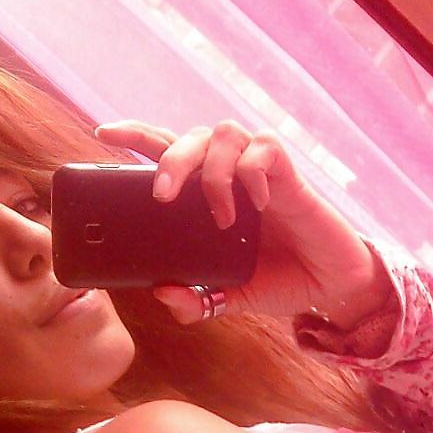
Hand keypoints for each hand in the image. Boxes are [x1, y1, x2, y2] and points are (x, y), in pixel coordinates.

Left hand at [93, 119, 395, 327]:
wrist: (330, 287)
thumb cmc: (281, 281)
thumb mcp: (231, 299)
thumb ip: (197, 300)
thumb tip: (161, 292)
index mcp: (210, 195)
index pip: (168, 151)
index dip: (136, 135)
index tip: (103, 135)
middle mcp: (231, 174)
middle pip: (190, 136)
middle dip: (170, 159)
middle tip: (162, 197)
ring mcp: (260, 171)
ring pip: (223, 133)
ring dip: (212, 171)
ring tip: (221, 216)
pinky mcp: (290, 175)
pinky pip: (264, 148)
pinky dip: (252, 171)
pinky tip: (255, 203)